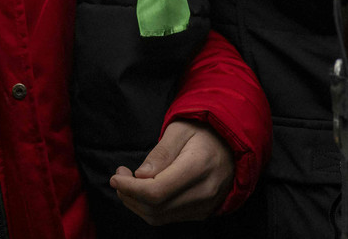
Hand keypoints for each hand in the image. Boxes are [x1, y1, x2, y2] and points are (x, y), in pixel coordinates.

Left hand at [109, 120, 235, 224]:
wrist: (232, 145)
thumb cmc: (203, 132)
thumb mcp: (179, 130)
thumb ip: (160, 153)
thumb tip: (140, 176)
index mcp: (198, 167)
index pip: (156, 191)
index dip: (130, 188)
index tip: (116, 177)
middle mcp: (204, 191)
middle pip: (155, 208)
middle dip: (129, 195)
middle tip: (120, 176)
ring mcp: (205, 206)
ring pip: (160, 217)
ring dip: (136, 204)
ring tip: (128, 183)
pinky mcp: (202, 212)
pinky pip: (169, 217)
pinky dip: (150, 208)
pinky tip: (144, 191)